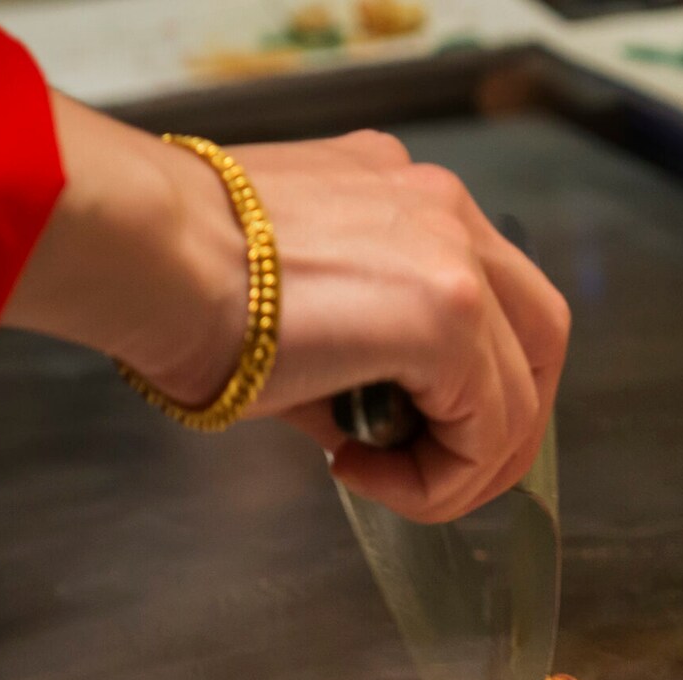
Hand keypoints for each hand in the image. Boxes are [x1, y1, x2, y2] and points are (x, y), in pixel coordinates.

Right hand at [4, 100, 569, 522]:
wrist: (142, 254)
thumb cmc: (179, 281)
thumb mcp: (292, 313)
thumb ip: (357, 359)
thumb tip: (372, 429)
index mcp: (407, 197)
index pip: (495, 298)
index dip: (474, 386)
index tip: (405, 432)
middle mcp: (445, 210)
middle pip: (540, 339)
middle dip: (501, 428)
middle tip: (432, 475)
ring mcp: (457, 254)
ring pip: (521, 395)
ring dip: (460, 466)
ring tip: (378, 479)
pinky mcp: (450, 310)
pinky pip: (487, 428)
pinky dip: (439, 478)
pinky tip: (358, 472)